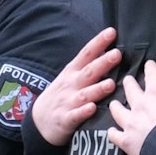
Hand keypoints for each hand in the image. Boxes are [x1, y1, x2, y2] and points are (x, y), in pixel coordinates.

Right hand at [31, 27, 120, 147]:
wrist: (38, 122)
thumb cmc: (60, 96)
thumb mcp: (69, 77)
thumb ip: (88, 67)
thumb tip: (111, 52)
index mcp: (72, 72)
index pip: (86, 54)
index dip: (98, 43)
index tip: (112, 32)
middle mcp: (71, 85)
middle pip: (88, 72)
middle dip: (102, 63)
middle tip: (117, 54)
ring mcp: (67, 102)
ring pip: (84, 94)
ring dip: (97, 89)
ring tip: (111, 84)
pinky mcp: (65, 120)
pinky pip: (75, 116)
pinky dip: (83, 112)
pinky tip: (92, 108)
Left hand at [107, 60, 155, 154]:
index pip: (153, 75)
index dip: (150, 68)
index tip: (148, 64)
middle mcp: (140, 105)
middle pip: (130, 90)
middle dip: (129, 83)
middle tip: (127, 79)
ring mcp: (131, 122)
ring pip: (117, 110)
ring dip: (115, 106)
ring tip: (114, 103)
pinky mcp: (126, 140)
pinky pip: (114, 135)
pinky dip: (113, 133)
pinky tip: (112, 131)